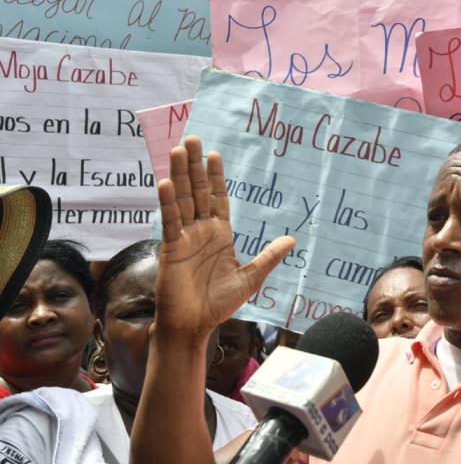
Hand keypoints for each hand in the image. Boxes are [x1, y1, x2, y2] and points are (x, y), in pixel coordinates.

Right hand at [154, 136, 294, 336]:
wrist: (194, 325)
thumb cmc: (218, 303)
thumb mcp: (250, 277)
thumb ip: (268, 257)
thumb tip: (292, 239)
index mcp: (220, 235)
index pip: (218, 198)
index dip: (216, 176)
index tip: (214, 154)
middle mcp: (201, 231)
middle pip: (198, 191)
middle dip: (196, 166)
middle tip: (192, 138)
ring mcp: (184, 238)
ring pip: (183, 199)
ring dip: (181, 175)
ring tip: (179, 150)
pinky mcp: (171, 248)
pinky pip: (170, 221)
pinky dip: (168, 202)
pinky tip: (167, 182)